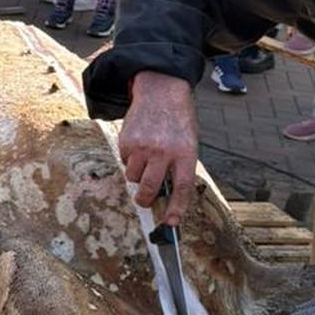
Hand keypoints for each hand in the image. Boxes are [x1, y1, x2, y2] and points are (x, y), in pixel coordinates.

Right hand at [118, 72, 199, 224]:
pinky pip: (125, 162)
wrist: (161, 91)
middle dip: (146, 201)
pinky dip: (130, 159)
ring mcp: (144, 146)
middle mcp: (164, 151)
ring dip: (138, 176)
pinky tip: (139, 145)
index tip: (171, 223)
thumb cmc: (178, 121)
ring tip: (145, 160)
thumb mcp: (188, 142)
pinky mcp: (127, 141)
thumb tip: (168, 196)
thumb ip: (179, 167)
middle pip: (151, 188)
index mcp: (185, 153)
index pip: (182, 188)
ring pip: (134, 177)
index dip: (176, 209)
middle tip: (145, 202)